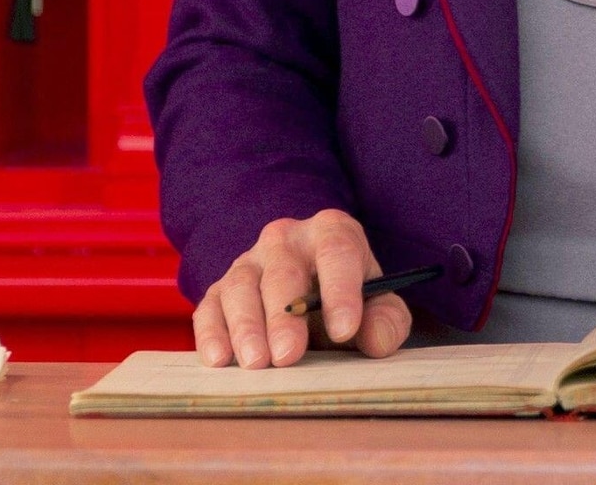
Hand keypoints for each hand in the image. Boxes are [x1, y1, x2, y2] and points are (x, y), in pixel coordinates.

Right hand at [192, 209, 414, 367]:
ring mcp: (249, 262)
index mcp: (332, 232)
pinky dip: (211, 333)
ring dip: (246, 326)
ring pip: (241, 285)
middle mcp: (286, 240)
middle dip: (285, 315)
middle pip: (283, 270)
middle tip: (289, 356)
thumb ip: (386, 320)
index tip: (345, 330)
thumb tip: (376, 340)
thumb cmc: (350, 300)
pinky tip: (218, 360)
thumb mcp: (379, 305)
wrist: (312, 296)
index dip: (341, 290)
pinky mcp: (220, 290)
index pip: (338, 252)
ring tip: (257, 363)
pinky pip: (210, 306)